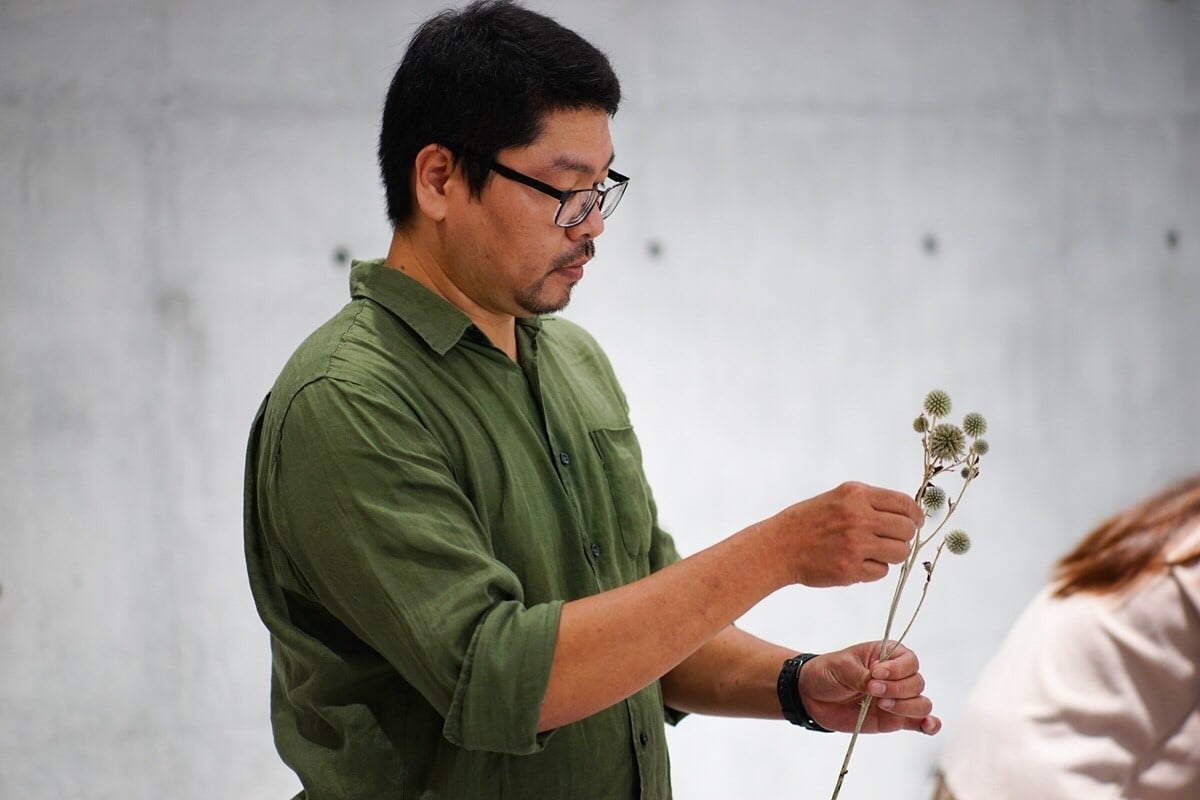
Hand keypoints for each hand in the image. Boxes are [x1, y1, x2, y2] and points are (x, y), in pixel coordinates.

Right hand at [770, 482, 923, 586]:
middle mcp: (858, 518)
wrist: (779, 546)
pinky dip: (874, 569)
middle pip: (906, 530)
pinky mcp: (851, 569)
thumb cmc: (807, 521)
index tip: (915, 522)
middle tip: (892, 539)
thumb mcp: (838, 498)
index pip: (904, 504)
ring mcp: (855, 545)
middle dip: (904, 536)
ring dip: (892, 554)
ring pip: (900, 552)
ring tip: (875, 552)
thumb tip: (905, 514)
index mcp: (856, 495)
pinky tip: (857, 562)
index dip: (915, 515)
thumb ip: (869, 502)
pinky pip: (882, 571)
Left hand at [798, 641, 940, 734]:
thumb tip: (876, 684)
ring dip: (905, 706)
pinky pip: (919, 722)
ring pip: (921, 703)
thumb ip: (861, 676)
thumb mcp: (841, 667)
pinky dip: (928, 725)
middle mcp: (898, 677)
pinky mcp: (894, 720)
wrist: (812, 696)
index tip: (876, 673)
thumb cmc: (828, 673)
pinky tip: (928, 726)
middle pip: (917, 683)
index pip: (909, 661)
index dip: (897, 669)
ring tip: (880, 705)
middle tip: (871, 690)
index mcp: (887, 656)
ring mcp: (898, 699)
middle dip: (896, 689)